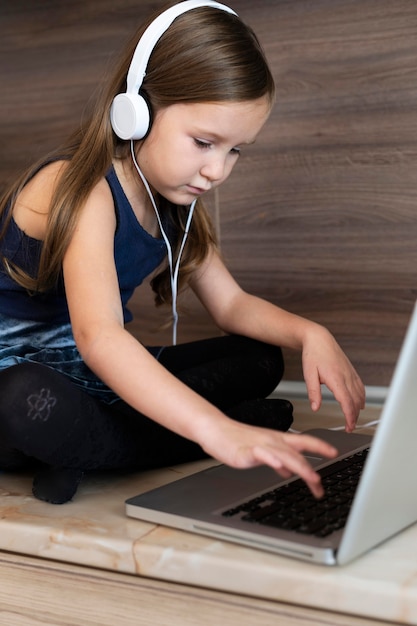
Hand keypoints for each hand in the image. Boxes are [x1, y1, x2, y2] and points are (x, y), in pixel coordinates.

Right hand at [202, 420, 337, 497]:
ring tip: (312, 478)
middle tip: (321, 484)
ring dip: (300, 467)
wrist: (216, 430)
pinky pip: (262, 454)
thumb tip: (289, 472)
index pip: (304, 440)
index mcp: (277, 439)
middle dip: (311, 469)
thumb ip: (277, 460)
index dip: (320, 445)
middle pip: (297, 452)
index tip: (334, 453)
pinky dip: (272, 459)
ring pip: (284, 454)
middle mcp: (272, 440)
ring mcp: (260, 445)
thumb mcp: (262, 451)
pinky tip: (279, 466)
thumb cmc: (238, 440)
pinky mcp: (246, 451)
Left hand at [301, 325, 364, 431]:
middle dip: (355, 417)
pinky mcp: (351, 371)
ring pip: (360, 395)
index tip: (348, 427)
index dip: (350, 417)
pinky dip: (362, 398)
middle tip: (349, 428)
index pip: (347, 402)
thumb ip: (313, 392)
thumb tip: (316, 407)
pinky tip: (360, 404)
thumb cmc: (313, 354)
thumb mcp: (308, 374)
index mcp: (336, 378)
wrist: (319, 339)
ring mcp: (350, 374)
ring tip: (353, 419)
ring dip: (358, 409)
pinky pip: (361, 387)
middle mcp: (346, 376)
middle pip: (356, 402)